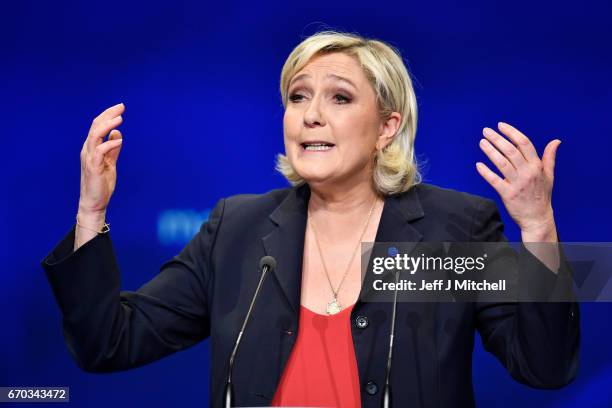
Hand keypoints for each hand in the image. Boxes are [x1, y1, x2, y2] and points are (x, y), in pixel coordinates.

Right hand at [78, 103, 124, 215]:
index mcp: (91, 148)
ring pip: (95, 136)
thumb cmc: (101, 184)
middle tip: (121, 107)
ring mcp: (89, 158)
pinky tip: (119, 140)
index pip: (97, 126)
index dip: (107, 116)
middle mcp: (87, 150)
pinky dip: (109, 144)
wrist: (95, 202)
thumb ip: (113, 149)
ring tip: (120, 119)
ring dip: (107, 125)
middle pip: (95, 127)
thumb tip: (117, 133)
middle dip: (108, 115)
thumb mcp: (110, 163)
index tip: (120, 108)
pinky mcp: (93, 168)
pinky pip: (99, 152)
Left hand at [475, 122, 559, 240]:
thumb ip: (549, 157)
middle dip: (497, 138)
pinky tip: (478, 164)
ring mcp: (517, 183)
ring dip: (490, 151)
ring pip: (501, 163)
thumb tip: (556, 141)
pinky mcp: (507, 194)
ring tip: (482, 142)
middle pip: (511, 150)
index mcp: (537, 166)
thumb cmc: (542, 195)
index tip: (500, 125)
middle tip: (486, 131)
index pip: (524, 143)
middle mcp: (527, 173)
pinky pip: (494, 180)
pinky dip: (485, 172)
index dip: (511, 132)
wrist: (537, 218)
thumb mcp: (549, 175)